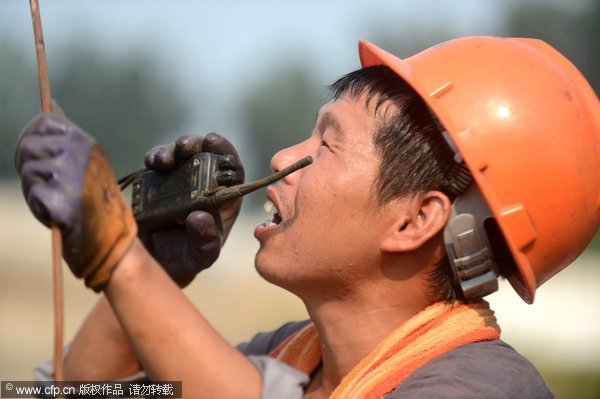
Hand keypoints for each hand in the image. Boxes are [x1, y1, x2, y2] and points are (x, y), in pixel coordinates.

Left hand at [15, 113, 136, 290]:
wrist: (112, 239)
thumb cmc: (94, 202)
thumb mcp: (86, 163)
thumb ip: (67, 138)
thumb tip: (49, 103)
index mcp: (87, 143)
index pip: (44, 121)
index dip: (32, 135)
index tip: (37, 154)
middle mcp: (80, 153)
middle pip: (28, 145)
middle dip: (29, 166)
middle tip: (49, 185)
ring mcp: (71, 175)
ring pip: (27, 171)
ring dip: (33, 189)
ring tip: (56, 200)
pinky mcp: (62, 199)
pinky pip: (34, 194)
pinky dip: (40, 207)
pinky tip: (58, 214)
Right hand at [140, 134, 244, 285]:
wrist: (160, 265)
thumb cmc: (190, 259)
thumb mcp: (202, 255)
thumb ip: (205, 240)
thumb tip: (199, 216)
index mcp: (223, 196)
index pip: (230, 166)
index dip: (223, 150)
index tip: (212, 141)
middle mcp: (203, 183)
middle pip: (202, 153)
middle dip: (194, 143)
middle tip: (184, 147)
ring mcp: (179, 179)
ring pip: (177, 154)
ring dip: (170, 150)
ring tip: (162, 160)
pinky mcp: (157, 182)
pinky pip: (156, 164)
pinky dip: (153, 158)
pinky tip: (151, 163)